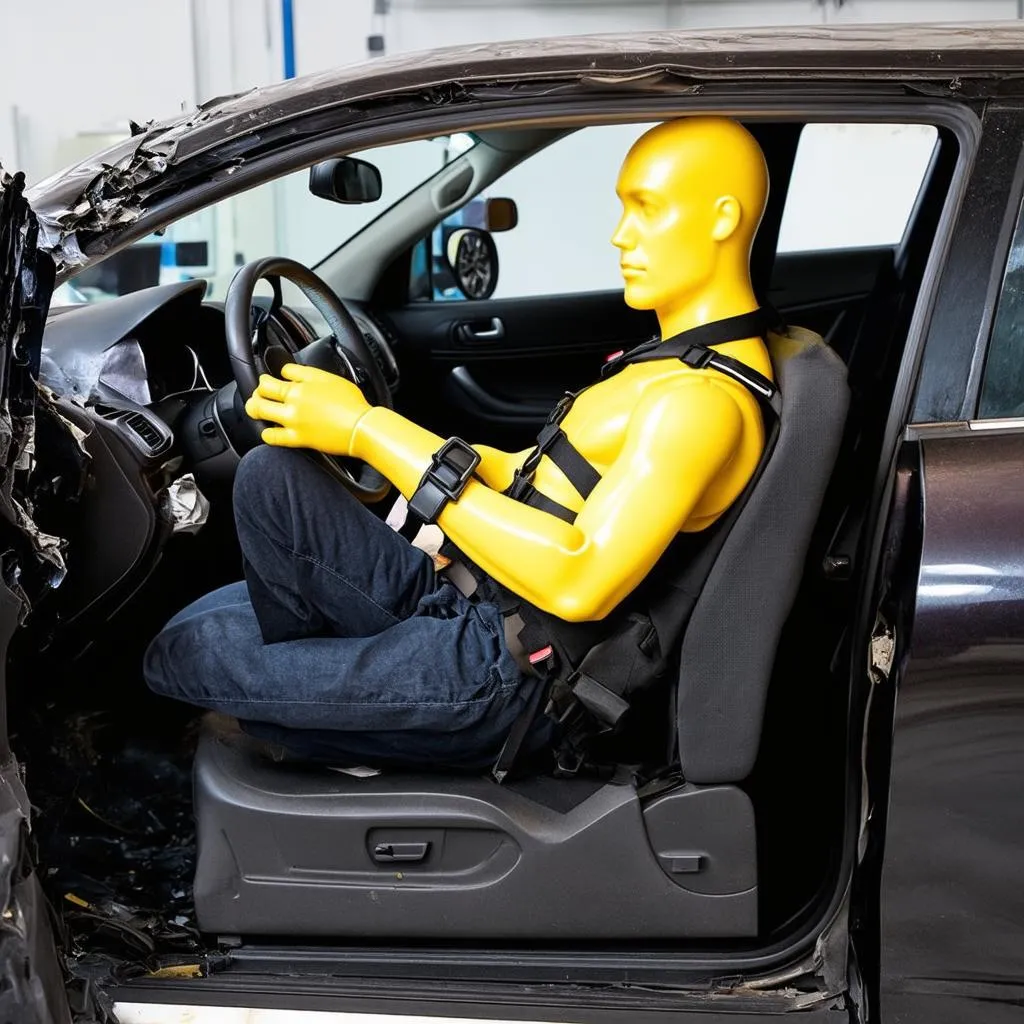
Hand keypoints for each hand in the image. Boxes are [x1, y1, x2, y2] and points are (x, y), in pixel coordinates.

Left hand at [244, 363, 370, 454]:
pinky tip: (269, 431)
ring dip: (256, 410)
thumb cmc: (350, 403)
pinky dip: (267, 434)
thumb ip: (302, 373)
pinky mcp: (299, 439)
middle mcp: (292, 404)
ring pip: (261, 414)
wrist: (360, 427)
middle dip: (256, 394)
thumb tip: (286, 371)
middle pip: (260, 396)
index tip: (267, 381)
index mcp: (298, 388)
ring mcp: (293, 422)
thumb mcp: (327, 377)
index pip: (268, 381)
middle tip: (260, 396)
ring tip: (259, 411)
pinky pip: (273, 438)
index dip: (264, 380)